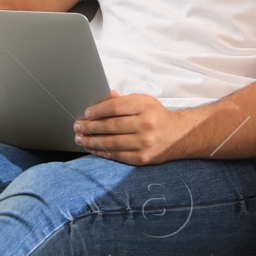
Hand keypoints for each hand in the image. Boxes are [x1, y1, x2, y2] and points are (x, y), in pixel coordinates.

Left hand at [73, 88, 191, 165]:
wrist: (177, 136)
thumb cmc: (155, 116)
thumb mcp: (143, 102)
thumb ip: (123, 100)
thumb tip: (103, 97)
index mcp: (145, 106)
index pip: (115, 107)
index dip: (97, 110)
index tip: (86, 113)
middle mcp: (146, 124)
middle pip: (110, 125)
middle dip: (90, 126)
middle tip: (77, 126)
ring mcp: (144, 143)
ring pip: (111, 142)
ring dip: (91, 141)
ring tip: (80, 139)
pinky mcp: (142, 158)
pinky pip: (117, 155)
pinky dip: (101, 152)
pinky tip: (92, 148)